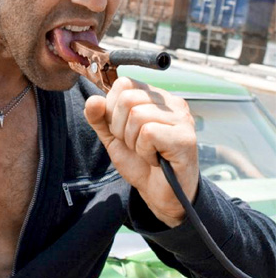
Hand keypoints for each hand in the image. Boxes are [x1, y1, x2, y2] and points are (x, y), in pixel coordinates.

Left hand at [84, 77, 198, 226]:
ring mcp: (182, 118)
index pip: (124, 83)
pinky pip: (148, 133)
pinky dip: (143, 150)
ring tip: (146, 151)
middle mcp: (172, 102)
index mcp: (155, 97)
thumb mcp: (112, 137)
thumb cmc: (140, 162)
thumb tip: (93, 100)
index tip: (122, 129)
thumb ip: (99, 117)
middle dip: (119, 127)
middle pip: (127, 98)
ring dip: (132, 140)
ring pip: (136, 114)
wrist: (159, 193)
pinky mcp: (185, 137)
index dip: (113, 108)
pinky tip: (155, 158)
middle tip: (134, 143)